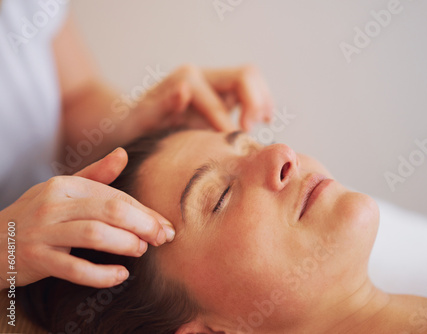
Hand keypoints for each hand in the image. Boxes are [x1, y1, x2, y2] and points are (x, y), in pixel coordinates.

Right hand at [0, 148, 174, 288]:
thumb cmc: (38, 214)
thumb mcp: (63, 189)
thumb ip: (96, 175)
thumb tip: (124, 153)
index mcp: (65, 185)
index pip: (115, 196)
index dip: (145, 212)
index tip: (165, 226)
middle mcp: (54, 204)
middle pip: (110, 210)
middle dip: (143, 225)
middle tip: (161, 239)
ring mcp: (43, 232)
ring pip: (94, 234)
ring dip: (125, 244)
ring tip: (141, 251)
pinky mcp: (36, 259)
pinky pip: (74, 269)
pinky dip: (101, 274)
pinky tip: (120, 275)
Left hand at [130, 64, 273, 132]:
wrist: (133, 123)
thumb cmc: (135, 126)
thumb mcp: (140, 120)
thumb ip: (161, 106)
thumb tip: (184, 89)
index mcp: (186, 79)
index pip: (218, 102)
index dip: (226, 126)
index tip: (227, 149)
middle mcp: (203, 75)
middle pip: (245, 76)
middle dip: (254, 104)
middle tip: (248, 131)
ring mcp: (214, 82)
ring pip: (252, 79)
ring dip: (261, 101)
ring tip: (262, 125)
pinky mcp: (222, 93)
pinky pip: (251, 90)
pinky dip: (261, 103)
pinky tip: (263, 121)